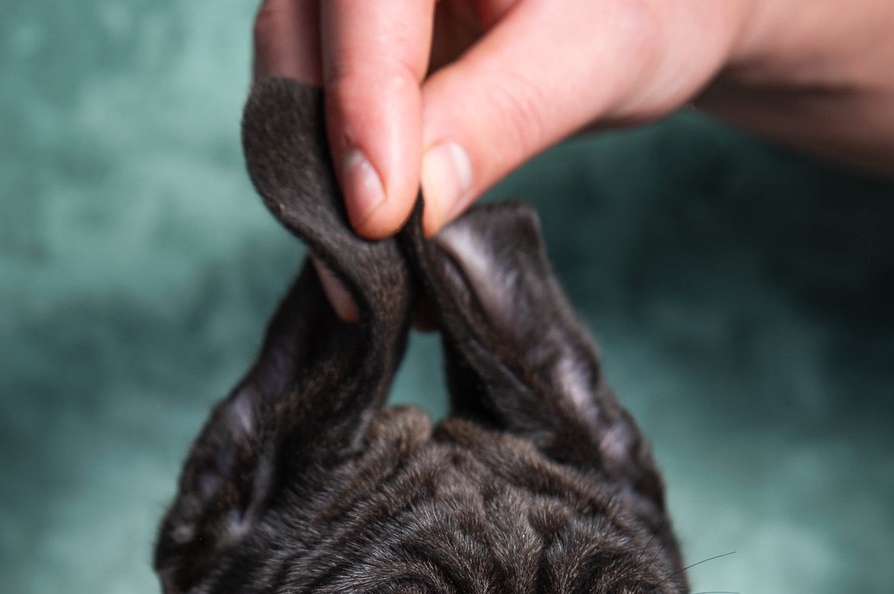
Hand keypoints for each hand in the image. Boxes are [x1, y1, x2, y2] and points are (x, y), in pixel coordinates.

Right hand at [253, 0, 893, 245]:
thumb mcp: (597, 49)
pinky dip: (333, 165)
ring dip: (315, 165)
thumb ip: (496, 112)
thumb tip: (402, 202)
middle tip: (351, 265)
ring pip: (296, 58)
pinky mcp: (371, 26)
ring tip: (356, 268)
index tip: (382, 211)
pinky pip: (320, 90)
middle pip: (302, 15)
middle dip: (319, 138)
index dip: (364, 91)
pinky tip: (362, 235)